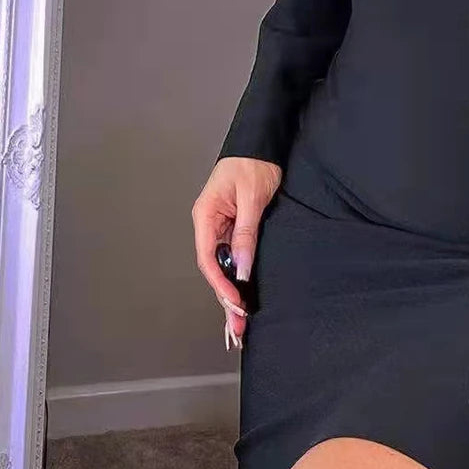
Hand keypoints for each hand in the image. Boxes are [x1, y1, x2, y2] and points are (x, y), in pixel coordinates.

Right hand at [191, 156, 280, 348]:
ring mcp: (220, 226)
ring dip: (231, 291)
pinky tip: (241, 295)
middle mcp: (208, 224)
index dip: (220, 283)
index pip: (208, 258)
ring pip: (222, 266)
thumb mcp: (252, 198)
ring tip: (238, 321)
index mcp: (205, 215)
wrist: (262, 142)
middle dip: (225, 298)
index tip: (235, 301)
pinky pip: (232, 256)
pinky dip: (237, 276)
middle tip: (236, 327)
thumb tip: (241, 267)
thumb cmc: (253, 161)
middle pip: (214, 268)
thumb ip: (246, 234)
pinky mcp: (234, 226)